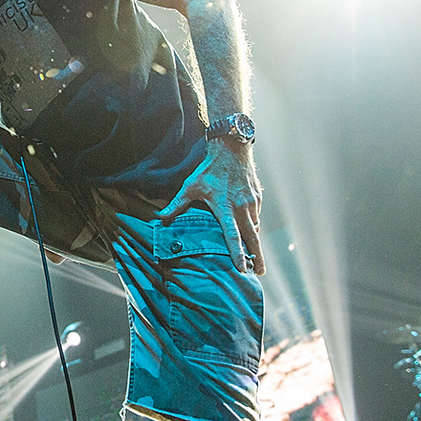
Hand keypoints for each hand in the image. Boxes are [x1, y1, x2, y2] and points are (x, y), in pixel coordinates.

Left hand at [158, 140, 264, 274]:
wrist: (232, 148)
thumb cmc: (209, 168)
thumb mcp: (191, 186)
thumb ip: (177, 204)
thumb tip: (159, 217)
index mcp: (225, 207)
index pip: (233, 236)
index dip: (238, 253)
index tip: (243, 268)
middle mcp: (241, 207)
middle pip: (252, 238)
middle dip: (257, 256)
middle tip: (260, 272)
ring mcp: (252, 202)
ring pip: (255, 228)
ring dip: (256, 242)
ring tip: (257, 258)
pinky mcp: (258, 197)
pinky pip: (257, 216)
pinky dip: (255, 226)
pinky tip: (252, 233)